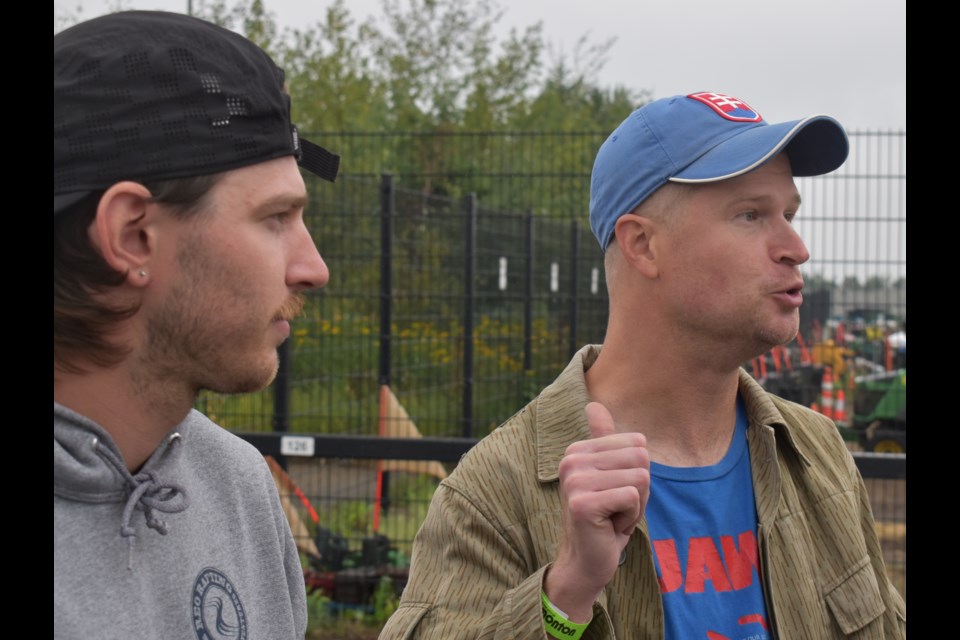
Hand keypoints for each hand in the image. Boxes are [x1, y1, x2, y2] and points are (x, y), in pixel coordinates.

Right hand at [545, 402, 649, 621]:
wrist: (587, 561)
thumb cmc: (604, 518)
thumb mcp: (609, 475)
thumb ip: (604, 440)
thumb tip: (593, 404)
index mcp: (577, 449)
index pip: (637, 443)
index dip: (637, 473)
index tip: (615, 493)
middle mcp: (571, 460)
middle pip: (641, 458)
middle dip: (640, 489)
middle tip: (617, 507)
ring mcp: (575, 481)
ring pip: (640, 478)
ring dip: (636, 505)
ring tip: (613, 516)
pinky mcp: (583, 503)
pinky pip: (632, 497)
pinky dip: (631, 517)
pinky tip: (610, 528)